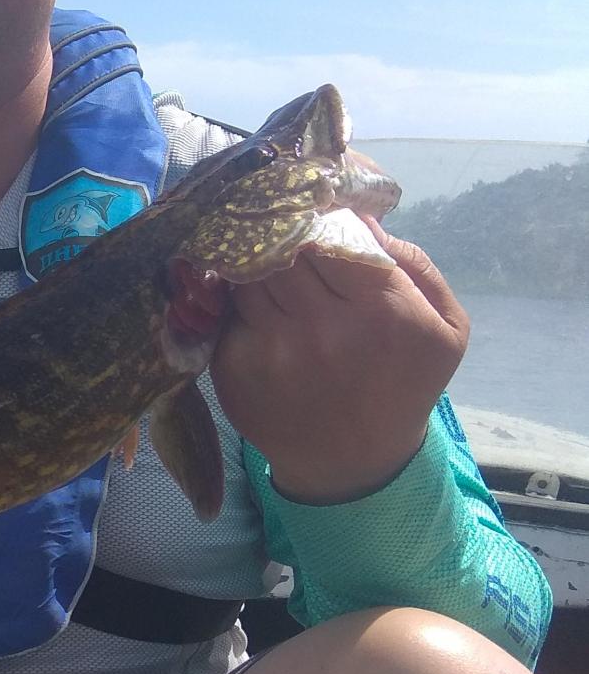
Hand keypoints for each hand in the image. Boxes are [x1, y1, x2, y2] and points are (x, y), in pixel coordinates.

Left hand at [209, 226, 468, 502]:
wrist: (354, 463)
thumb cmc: (404, 384)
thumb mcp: (445, 329)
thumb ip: (415, 265)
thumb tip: (361, 216)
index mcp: (383, 309)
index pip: (333, 232)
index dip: (318, 215)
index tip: (314, 211)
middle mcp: (325, 328)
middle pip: (282, 247)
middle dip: (282, 234)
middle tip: (284, 232)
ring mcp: (275, 349)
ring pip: (247, 273)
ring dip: (254, 264)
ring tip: (268, 267)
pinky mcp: (235, 367)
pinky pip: (228, 310)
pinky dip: (238, 302)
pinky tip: (258, 310)